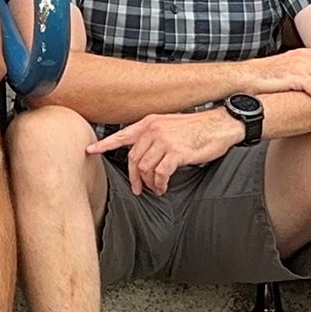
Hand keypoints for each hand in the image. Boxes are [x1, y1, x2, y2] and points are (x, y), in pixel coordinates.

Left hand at [88, 108, 242, 196]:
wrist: (221, 124)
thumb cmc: (198, 128)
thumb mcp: (170, 124)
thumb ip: (154, 135)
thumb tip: (144, 153)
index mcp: (149, 122)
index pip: (121, 135)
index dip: (104, 145)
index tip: (90, 151)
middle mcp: (153, 129)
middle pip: (132, 158)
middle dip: (134, 177)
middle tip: (139, 189)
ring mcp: (164, 140)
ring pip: (145, 168)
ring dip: (149, 183)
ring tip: (156, 188)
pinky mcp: (176, 152)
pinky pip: (160, 173)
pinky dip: (160, 184)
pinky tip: (164, 187)